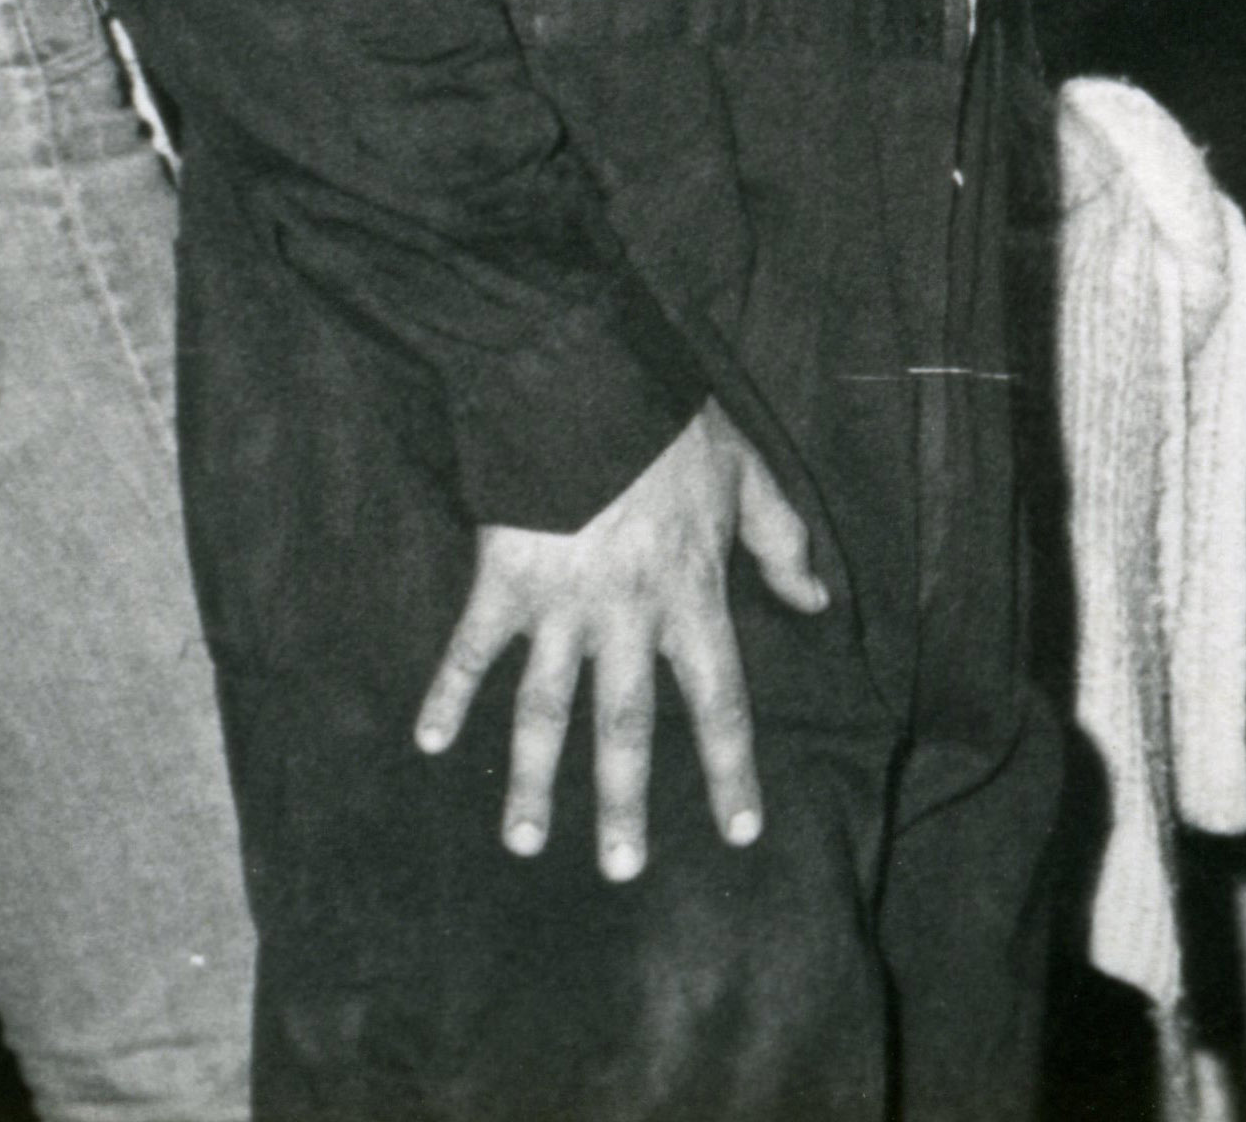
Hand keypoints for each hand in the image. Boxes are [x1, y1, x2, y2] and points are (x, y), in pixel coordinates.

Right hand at [420, 403, 833, 876]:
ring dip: (534, 780)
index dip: (731, 768)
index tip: (739, 832)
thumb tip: (815, 602)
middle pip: (626, 727)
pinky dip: (447, 696)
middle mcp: (627, 614)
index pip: (720, 700)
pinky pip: (470, 650)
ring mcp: (560, 604)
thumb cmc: (672, 424)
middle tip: (622, 871)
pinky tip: (430, 745)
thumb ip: (781, 543)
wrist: (585, 374)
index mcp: (691, 593)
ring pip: (546, 710)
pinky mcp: (502, 581)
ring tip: (525, 843)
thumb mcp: (747, 475)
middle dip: (624, 804)